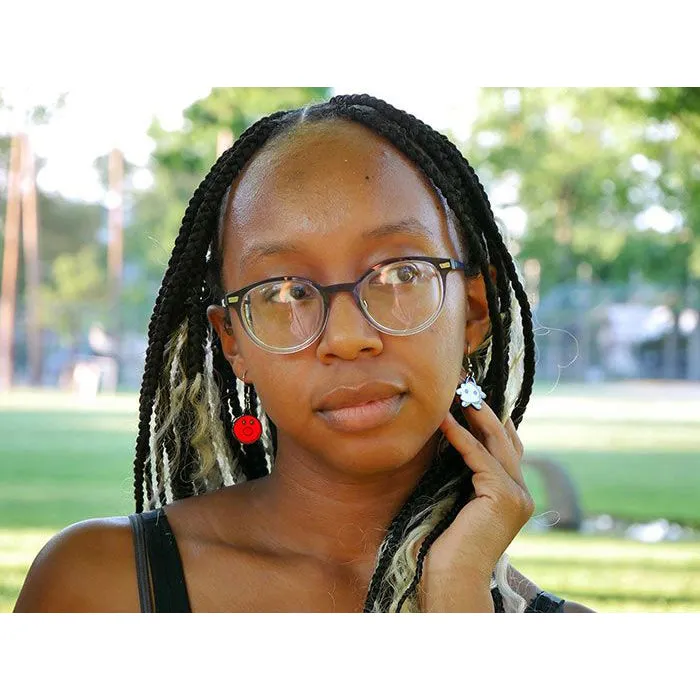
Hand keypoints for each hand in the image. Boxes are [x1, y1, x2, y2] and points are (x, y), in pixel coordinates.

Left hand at [420, 400, 534, 611]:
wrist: (452, 578)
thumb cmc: (448, 545)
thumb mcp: (459, 501)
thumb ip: (465, 476)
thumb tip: (450, 441)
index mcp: (514, 495)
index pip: (507, 447)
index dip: (491, 419)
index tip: (471, 395)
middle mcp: (522, 493)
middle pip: (506, 439)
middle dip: (484, 409)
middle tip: (464, 384)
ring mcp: (518, 496)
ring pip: (497, 444)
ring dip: (475, 415)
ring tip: (456, 392)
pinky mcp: (503, 497)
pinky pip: (479, 458)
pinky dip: (461, 437)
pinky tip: (445, 422)